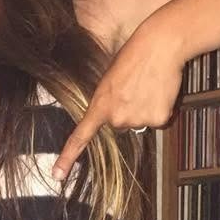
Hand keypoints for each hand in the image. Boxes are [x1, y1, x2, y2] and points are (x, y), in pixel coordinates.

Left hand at [52, 25, 181, 180]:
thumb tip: (117, 118)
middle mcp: (117, 118)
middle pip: (121, 125)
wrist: (160, 44)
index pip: (80, 136)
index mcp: (100, 105)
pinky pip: (159, 121)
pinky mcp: (158, 119)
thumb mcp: (110, 79)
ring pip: (141, 123)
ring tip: (149, 85)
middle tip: (135, 87)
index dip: (68, 157)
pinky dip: (161, 109)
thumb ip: (109, 102)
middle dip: (128, 110)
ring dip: (145, 109)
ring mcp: (138, 119)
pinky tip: (160, 90)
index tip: (57, 175)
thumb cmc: (135, 56)